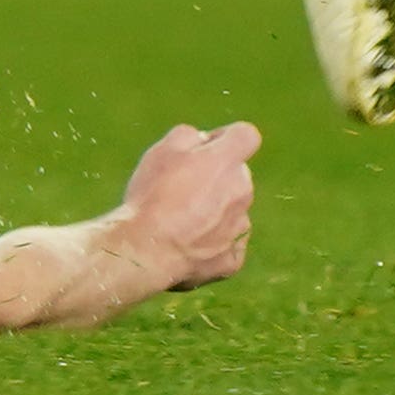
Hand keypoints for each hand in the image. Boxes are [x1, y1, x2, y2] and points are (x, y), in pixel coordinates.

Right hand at [116, 120, 258, 289]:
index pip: (246, 136)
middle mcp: (242, 192)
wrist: (148, 249)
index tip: (205, 148)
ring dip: (215, 210)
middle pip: (237, 176)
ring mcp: (241, 228)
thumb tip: (203, 142)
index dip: (226, 138)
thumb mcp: (162, 149)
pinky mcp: (234, 258)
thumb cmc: (153, 195)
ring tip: (180, 220)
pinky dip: (212, 241)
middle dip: (216, 177)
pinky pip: (228, 242)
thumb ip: (189, 136)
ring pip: (233, 209)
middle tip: (182, 187)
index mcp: (226, 162)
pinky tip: (187, 243)